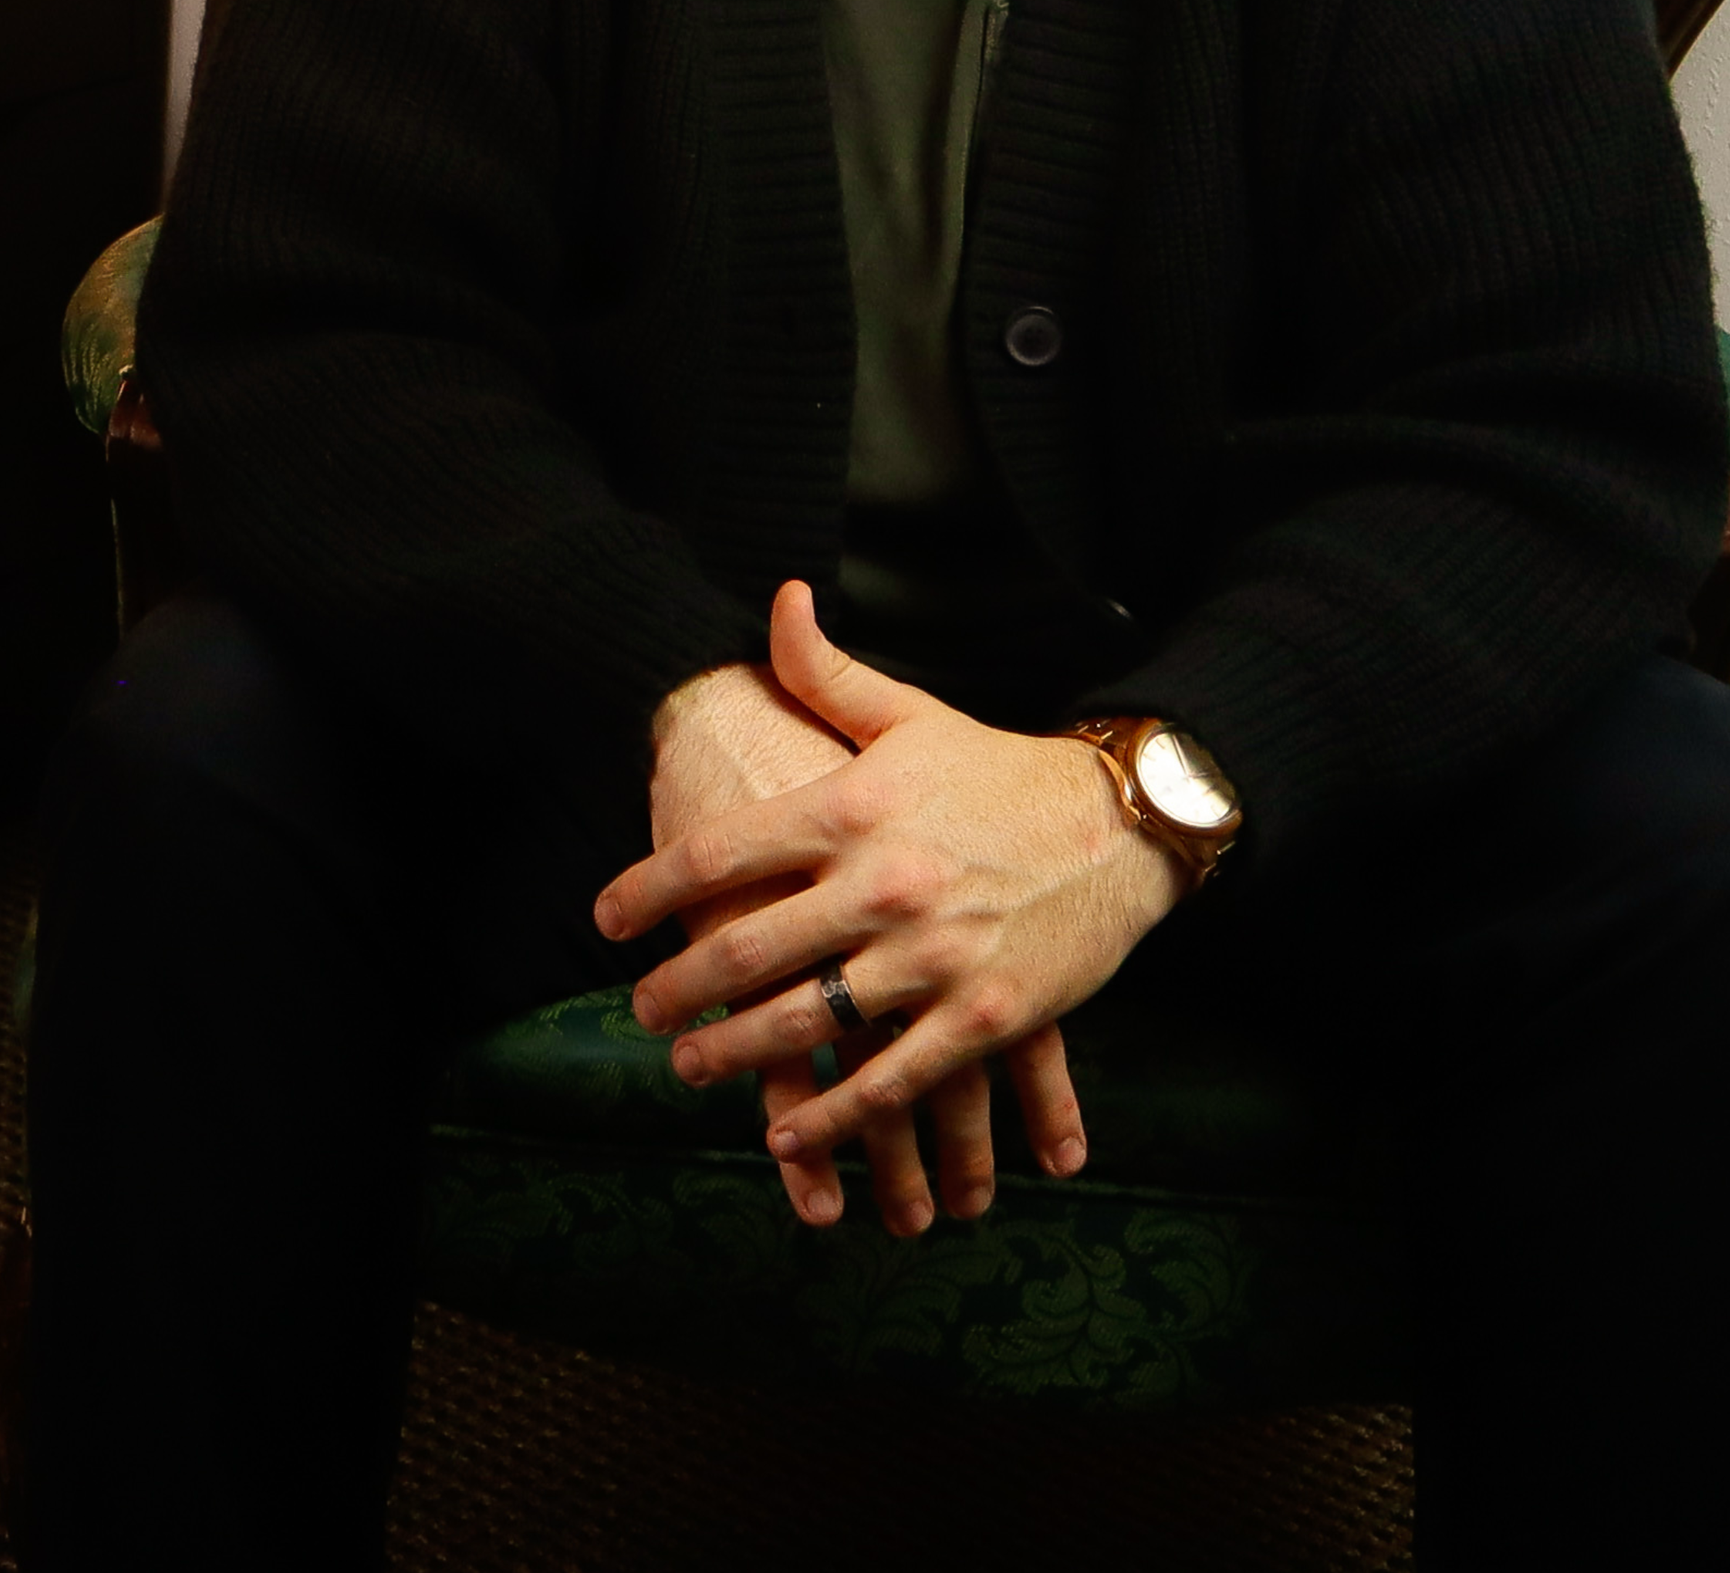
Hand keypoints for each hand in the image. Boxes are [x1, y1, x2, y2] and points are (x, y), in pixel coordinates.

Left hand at [599, 582, 1183, 1218]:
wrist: (1122, 823)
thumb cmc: (1000, 771)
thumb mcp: (911, 715)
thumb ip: (828, 673)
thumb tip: (779, 598)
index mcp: (856, 807)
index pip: (723, 851)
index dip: (650, 890)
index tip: (607, 920)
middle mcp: (885, 883)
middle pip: (749, 947)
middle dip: (679, 988)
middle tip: (641, 1009)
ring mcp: (935, 957)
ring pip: (808, 1022)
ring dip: (735, 1054)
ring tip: (690, 1065)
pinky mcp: (984, 1016)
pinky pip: (891, 1081)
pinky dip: (831, 1116)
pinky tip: (787, 1131)